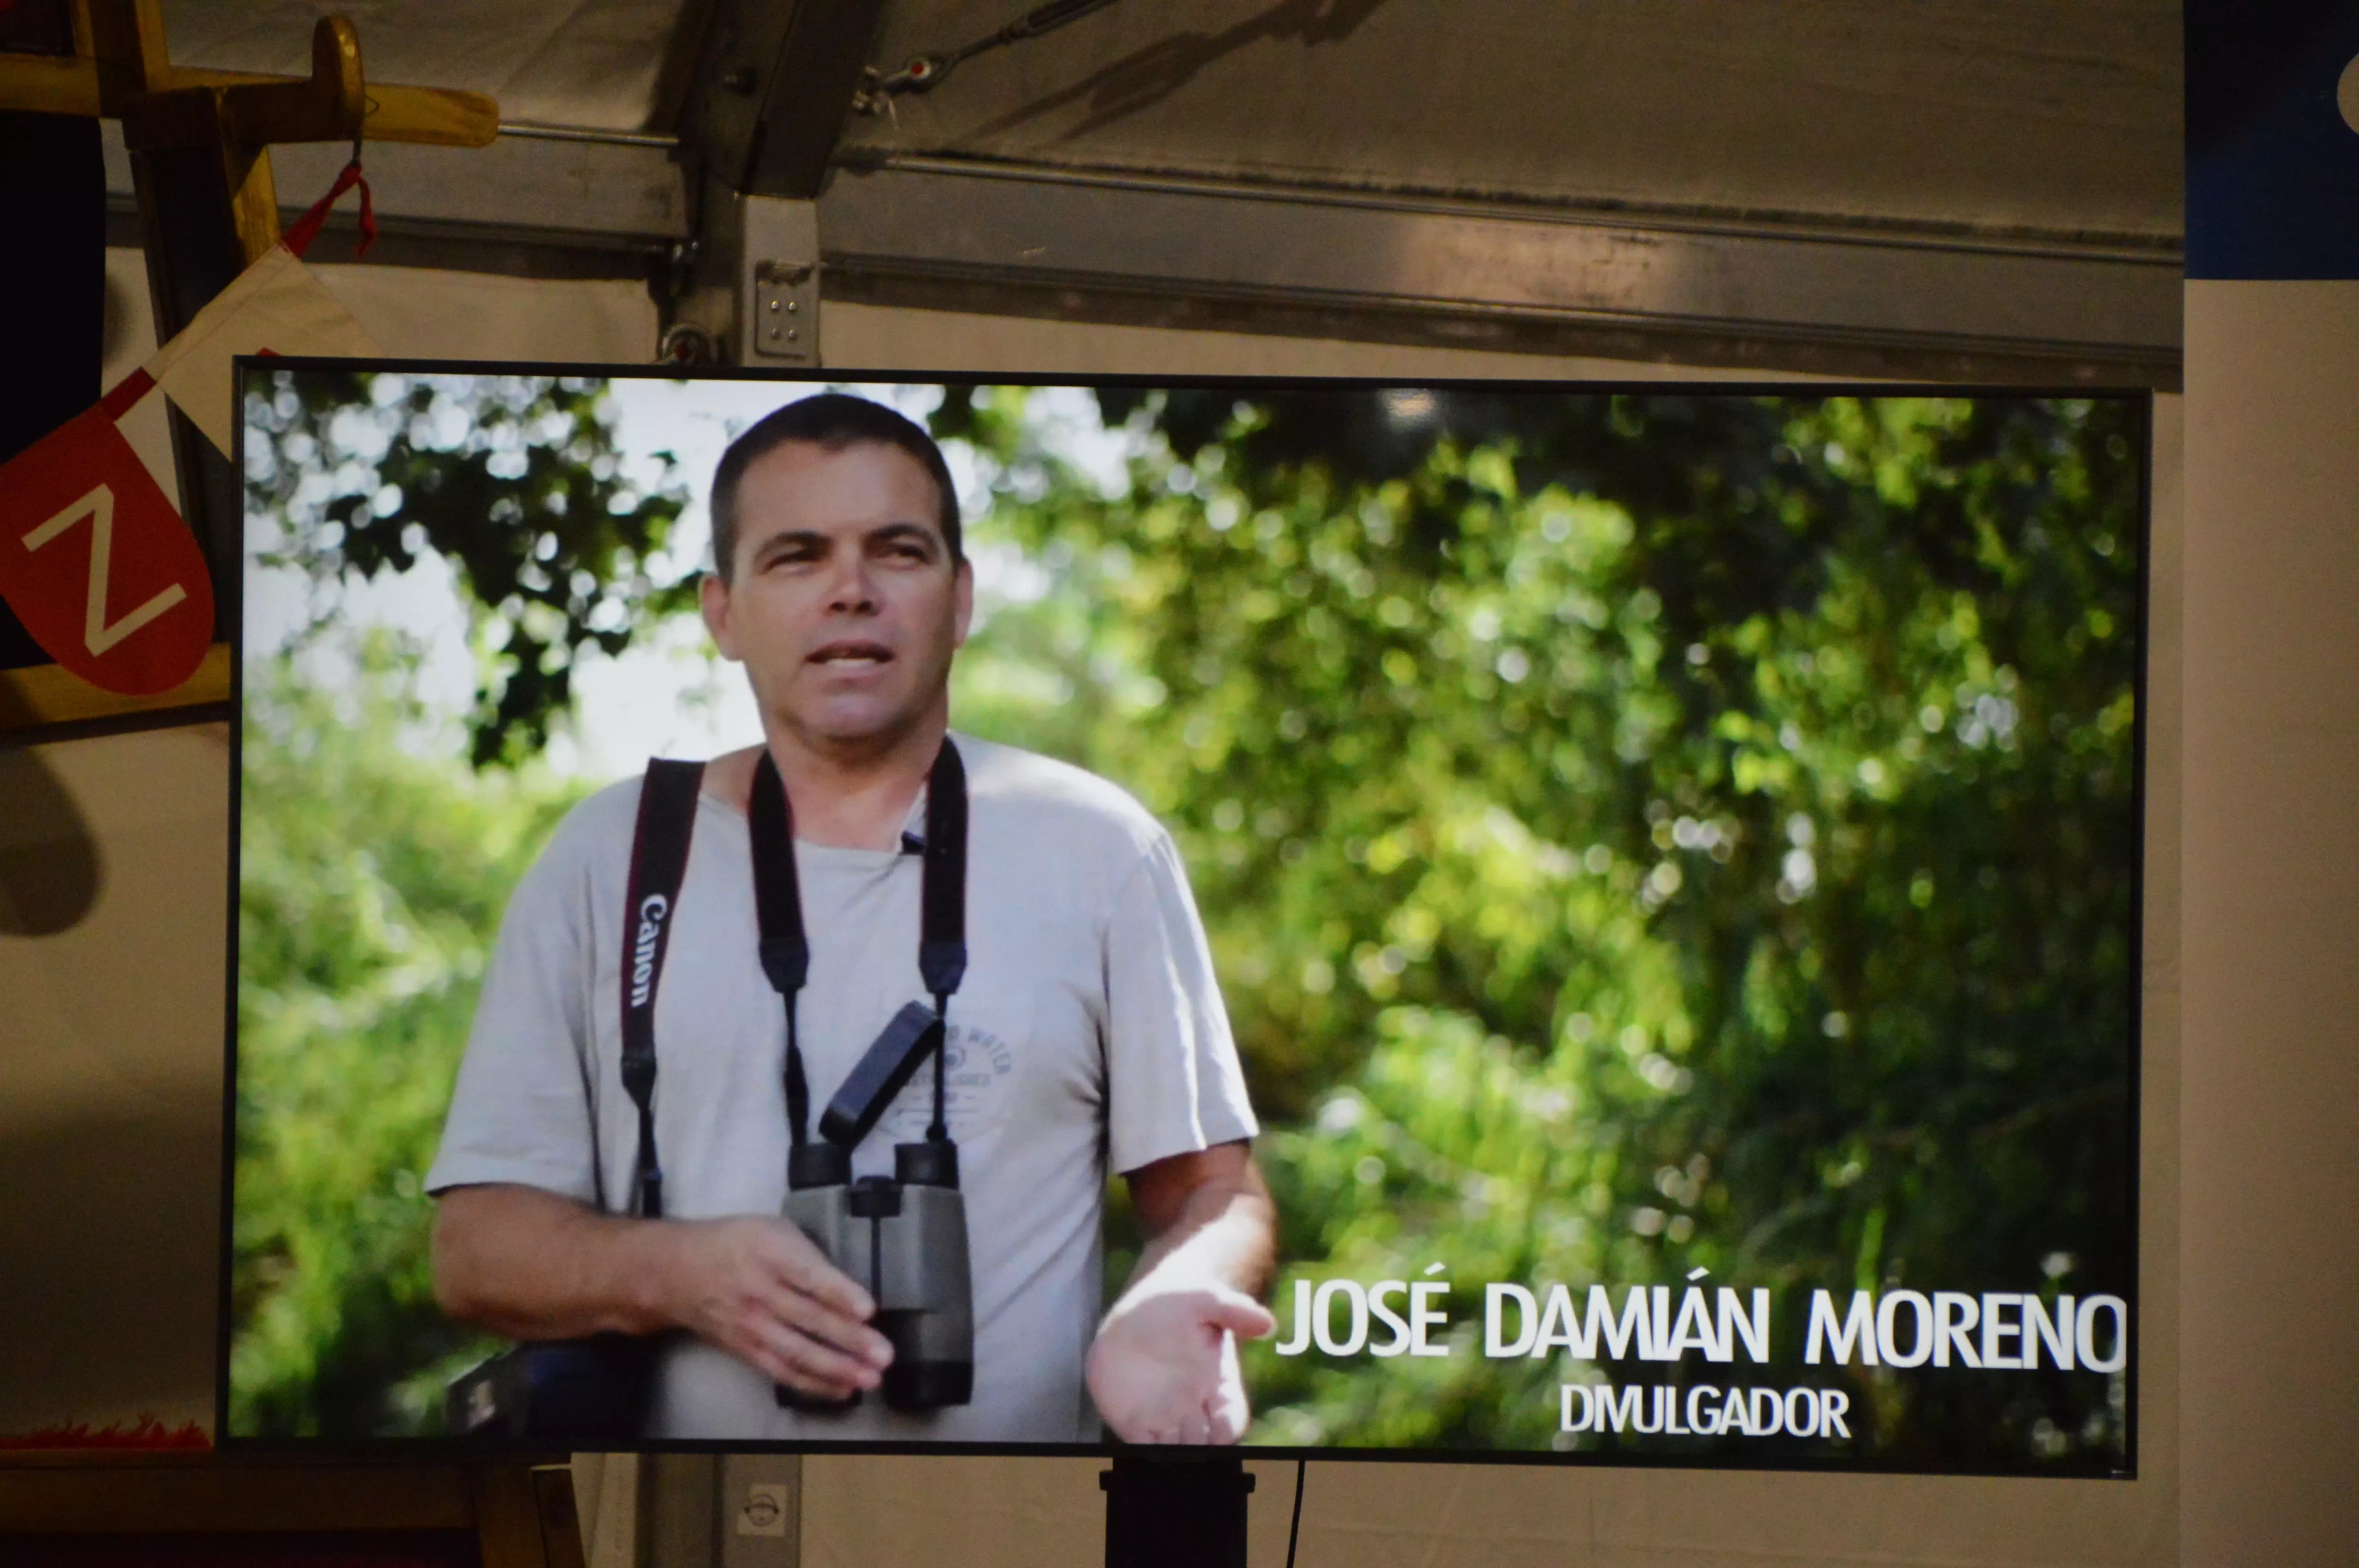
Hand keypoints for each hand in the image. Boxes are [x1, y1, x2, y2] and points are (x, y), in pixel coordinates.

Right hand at [661, 1216, 893, 1401]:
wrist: (677, 1271)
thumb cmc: (737, 1243)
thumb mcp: (771, 1230)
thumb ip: (807, 1254)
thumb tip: (847, 1286)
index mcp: (768, 1252)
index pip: (807, 1275)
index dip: (838, 1293)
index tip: (868, 1309)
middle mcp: (759, 1291)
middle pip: (808, 1318)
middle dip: (848, 1339)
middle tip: (884, 1355)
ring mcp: (750, 1325)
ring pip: (796, 1351)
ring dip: (836, 1368)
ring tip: (870, 1379)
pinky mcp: (744, 1349)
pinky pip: (781, 1370)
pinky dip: (812, 1383)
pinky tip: (842, 1389)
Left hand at [1087, 1276, 1275, 1443]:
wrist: (1140, 1309)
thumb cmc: (1180, 1302)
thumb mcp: (1206, 1299)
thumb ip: (1234, 1310)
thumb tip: (1267, 1324)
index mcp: (1218, 1385)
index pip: (1230, 1420)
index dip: (1227, 1430)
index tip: (1221, 1436)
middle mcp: (1194, 1409)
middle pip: (1203, 1446)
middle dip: (1199, 1455)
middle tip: (1189, 1452)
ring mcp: (1164, 1418)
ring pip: (1173, 1452)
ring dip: (1172, 1459)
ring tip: (1164, 1456)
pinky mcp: (1133, 1421)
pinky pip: (1139, 1447)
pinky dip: (1141, 1455)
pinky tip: (1137, 1455)